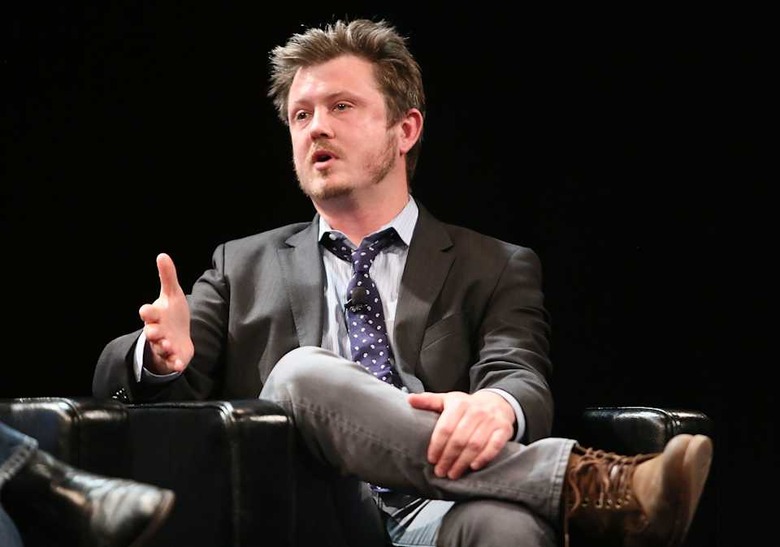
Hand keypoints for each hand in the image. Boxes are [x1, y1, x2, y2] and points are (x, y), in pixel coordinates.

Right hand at [138, 253, 193, 373]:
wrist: (177, 338)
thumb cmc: (172, 314)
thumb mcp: (172, 295)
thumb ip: (167, 277)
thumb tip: (162, 255)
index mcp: (156, 316)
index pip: (148, 313)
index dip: (147, 312)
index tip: (146, 310)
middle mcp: (157, 331)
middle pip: (151, 332)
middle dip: (153, 332)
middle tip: (155, 332)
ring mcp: (164, 346)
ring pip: (160, 348)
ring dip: (164, 347)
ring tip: (169, 346)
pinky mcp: (172, 358)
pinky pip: (171, 362)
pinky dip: (174, 364)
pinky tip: (179, 365)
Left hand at [407, 390, 514, 479]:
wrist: (496, 403)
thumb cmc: (466, 406)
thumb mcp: (447, 400)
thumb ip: (428, 401)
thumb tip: (409, 399)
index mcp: (459, 404)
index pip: (445, 428)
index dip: (437, 446)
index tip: (432, 459)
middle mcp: (476, 411)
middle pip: (459, 439)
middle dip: (448, 458)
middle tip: (440, 471)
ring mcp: (491, 421)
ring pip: (475, 445)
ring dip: (462, 462)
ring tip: (453, 473)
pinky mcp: (504, 430)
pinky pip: (494, 446)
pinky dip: (484, 457)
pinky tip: (474, 466)